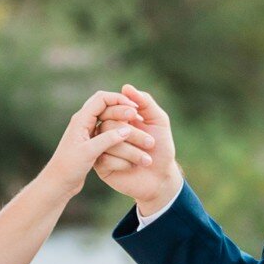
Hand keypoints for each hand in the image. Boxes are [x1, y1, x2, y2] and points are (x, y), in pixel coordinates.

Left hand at [45, 92, 149, 199]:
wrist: (58, 182)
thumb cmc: (69, 167)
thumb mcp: (89, 152)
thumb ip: (107, 140)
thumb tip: (126, 130)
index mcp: (81, 119)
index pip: (101, 98)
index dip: (119, 99)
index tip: (134, 109)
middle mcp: (84, 121)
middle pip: (106, 105)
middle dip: (122, 107)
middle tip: (138, 115)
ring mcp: (88, 131)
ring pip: (108, 117)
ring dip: (122, 118)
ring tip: (137, 123)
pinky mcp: (92, 141)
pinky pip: (108, 130)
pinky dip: (119, 130)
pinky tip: (130, 135)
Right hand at [95, 84, 179, 209]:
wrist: (161, 177)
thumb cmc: (161, 148)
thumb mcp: (158, 121)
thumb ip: (145, 102)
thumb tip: (125, 87)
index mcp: (119, 118)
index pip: (109, 107)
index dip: (121, 109)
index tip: (137, 115)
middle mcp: (107, 132)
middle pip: (108, 124)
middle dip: (133, 134)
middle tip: (151, 143)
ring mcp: (102, 148)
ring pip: (107, 142)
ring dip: (131, 151)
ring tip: (148, 160)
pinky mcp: (101, 166)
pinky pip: (105, 159)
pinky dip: (123, 163)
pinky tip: (133, 167)